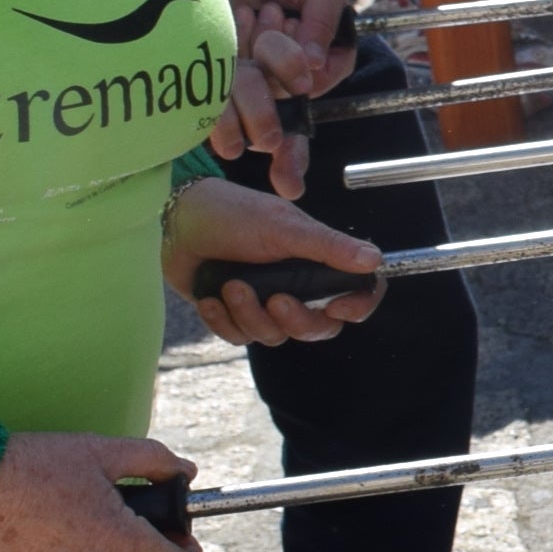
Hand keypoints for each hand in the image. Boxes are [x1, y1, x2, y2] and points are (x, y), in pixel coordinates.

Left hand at [163, 179, 385, 348]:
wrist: (178, 221)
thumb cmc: (233, 213)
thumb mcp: (284, 227)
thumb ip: (328, 247)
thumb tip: (374, 261)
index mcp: (317, 264)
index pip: (356, 293)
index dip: (357, 306)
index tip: (337, 307)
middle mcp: (297, 287)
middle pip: (318, 327)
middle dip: (296, 320)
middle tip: (275, 300)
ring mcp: (264, 304)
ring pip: (274, 336)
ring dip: (250, 314)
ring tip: (230, 285)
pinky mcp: (234, 315)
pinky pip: (239, 337)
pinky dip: (223, 321)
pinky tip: (210, 299)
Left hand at [212, 0, 353, 196]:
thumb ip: (322, 21)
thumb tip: (311, 65)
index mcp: (317, 76)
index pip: (303, 124)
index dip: (292, 154)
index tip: (287, 182)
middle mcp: (282, 86)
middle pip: (267, 116)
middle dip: (262, 104)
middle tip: (267, 55)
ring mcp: (250, 76)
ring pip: (240, 94)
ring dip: (250, 56)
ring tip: (267, 10)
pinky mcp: (221, 62)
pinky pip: (215, 75)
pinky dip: (228, 46)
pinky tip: (245, 12)